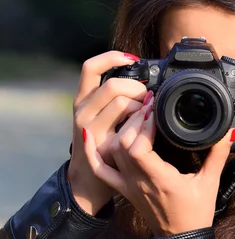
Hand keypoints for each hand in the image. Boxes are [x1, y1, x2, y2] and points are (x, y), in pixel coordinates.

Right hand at [67, 50, 146, 215]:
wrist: (89, 180)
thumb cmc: (101, 144)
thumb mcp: (100, 116)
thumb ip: (113, 98)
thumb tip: (140, 78)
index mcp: (82, 100)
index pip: (91, 68)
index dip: (111, 58)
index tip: (132, 59)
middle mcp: (82, 112)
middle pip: (113, 85)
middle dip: (137, 88)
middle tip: (148, 97)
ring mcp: (90, 130)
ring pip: (122, 103)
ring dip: (141, 106)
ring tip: (146, 114)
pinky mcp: (101, 146)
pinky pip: (128, 127)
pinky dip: (142, 123)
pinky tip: (146, 128)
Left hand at [83, 95, 234, 235]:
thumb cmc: (195, 213)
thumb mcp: (211, 182)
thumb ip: (218, 154)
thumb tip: (226, 130)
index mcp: (159, 179)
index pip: (138, 147)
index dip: (144, 125)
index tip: (156, 110)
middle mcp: (138, 181)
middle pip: (123, 143)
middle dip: (135, 120)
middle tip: (149, 106)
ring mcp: (128, 185)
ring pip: (112, 152)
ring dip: (121, 130)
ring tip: (137, 115)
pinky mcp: (123, 189)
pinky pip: (100, 170)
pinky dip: (91, 152)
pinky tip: (90, 134)